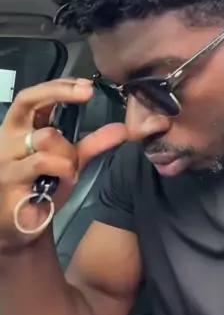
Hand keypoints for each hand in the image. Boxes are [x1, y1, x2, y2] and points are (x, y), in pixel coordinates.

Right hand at [0, 79, 126, 247]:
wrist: (23, 228)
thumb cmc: (43, 189)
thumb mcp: (72, 163)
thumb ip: (93, 144)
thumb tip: (122, 128)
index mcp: (20, 130)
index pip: (33, 96)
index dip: (58, 86)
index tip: (87, 86)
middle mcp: (8, 138)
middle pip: (28, 99)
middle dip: (59, 92)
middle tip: (87, 93)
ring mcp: (6, 157)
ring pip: (46, 136)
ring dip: (68, 152)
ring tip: (69, 170)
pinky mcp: (8, 178)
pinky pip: (44, 161)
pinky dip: (63, 168)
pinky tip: (62, 181)